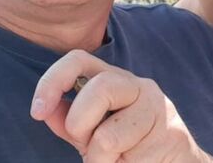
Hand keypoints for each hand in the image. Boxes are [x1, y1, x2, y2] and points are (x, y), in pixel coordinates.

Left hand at [30, 50, 212, 162]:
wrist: (175, 162)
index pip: (79, 59)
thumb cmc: (127, 145)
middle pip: (98, 88)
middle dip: (80, 126)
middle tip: (89, 147)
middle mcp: (136, 83)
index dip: (53, 80)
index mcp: (112, 77)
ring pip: (107, 136)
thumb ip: (69, 120)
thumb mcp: (92, 131)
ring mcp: (157, 106)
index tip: (37, 110)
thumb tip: (46, 110)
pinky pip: (129, 160)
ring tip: (116, 160)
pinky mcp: (172, 133)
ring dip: (100, 160)